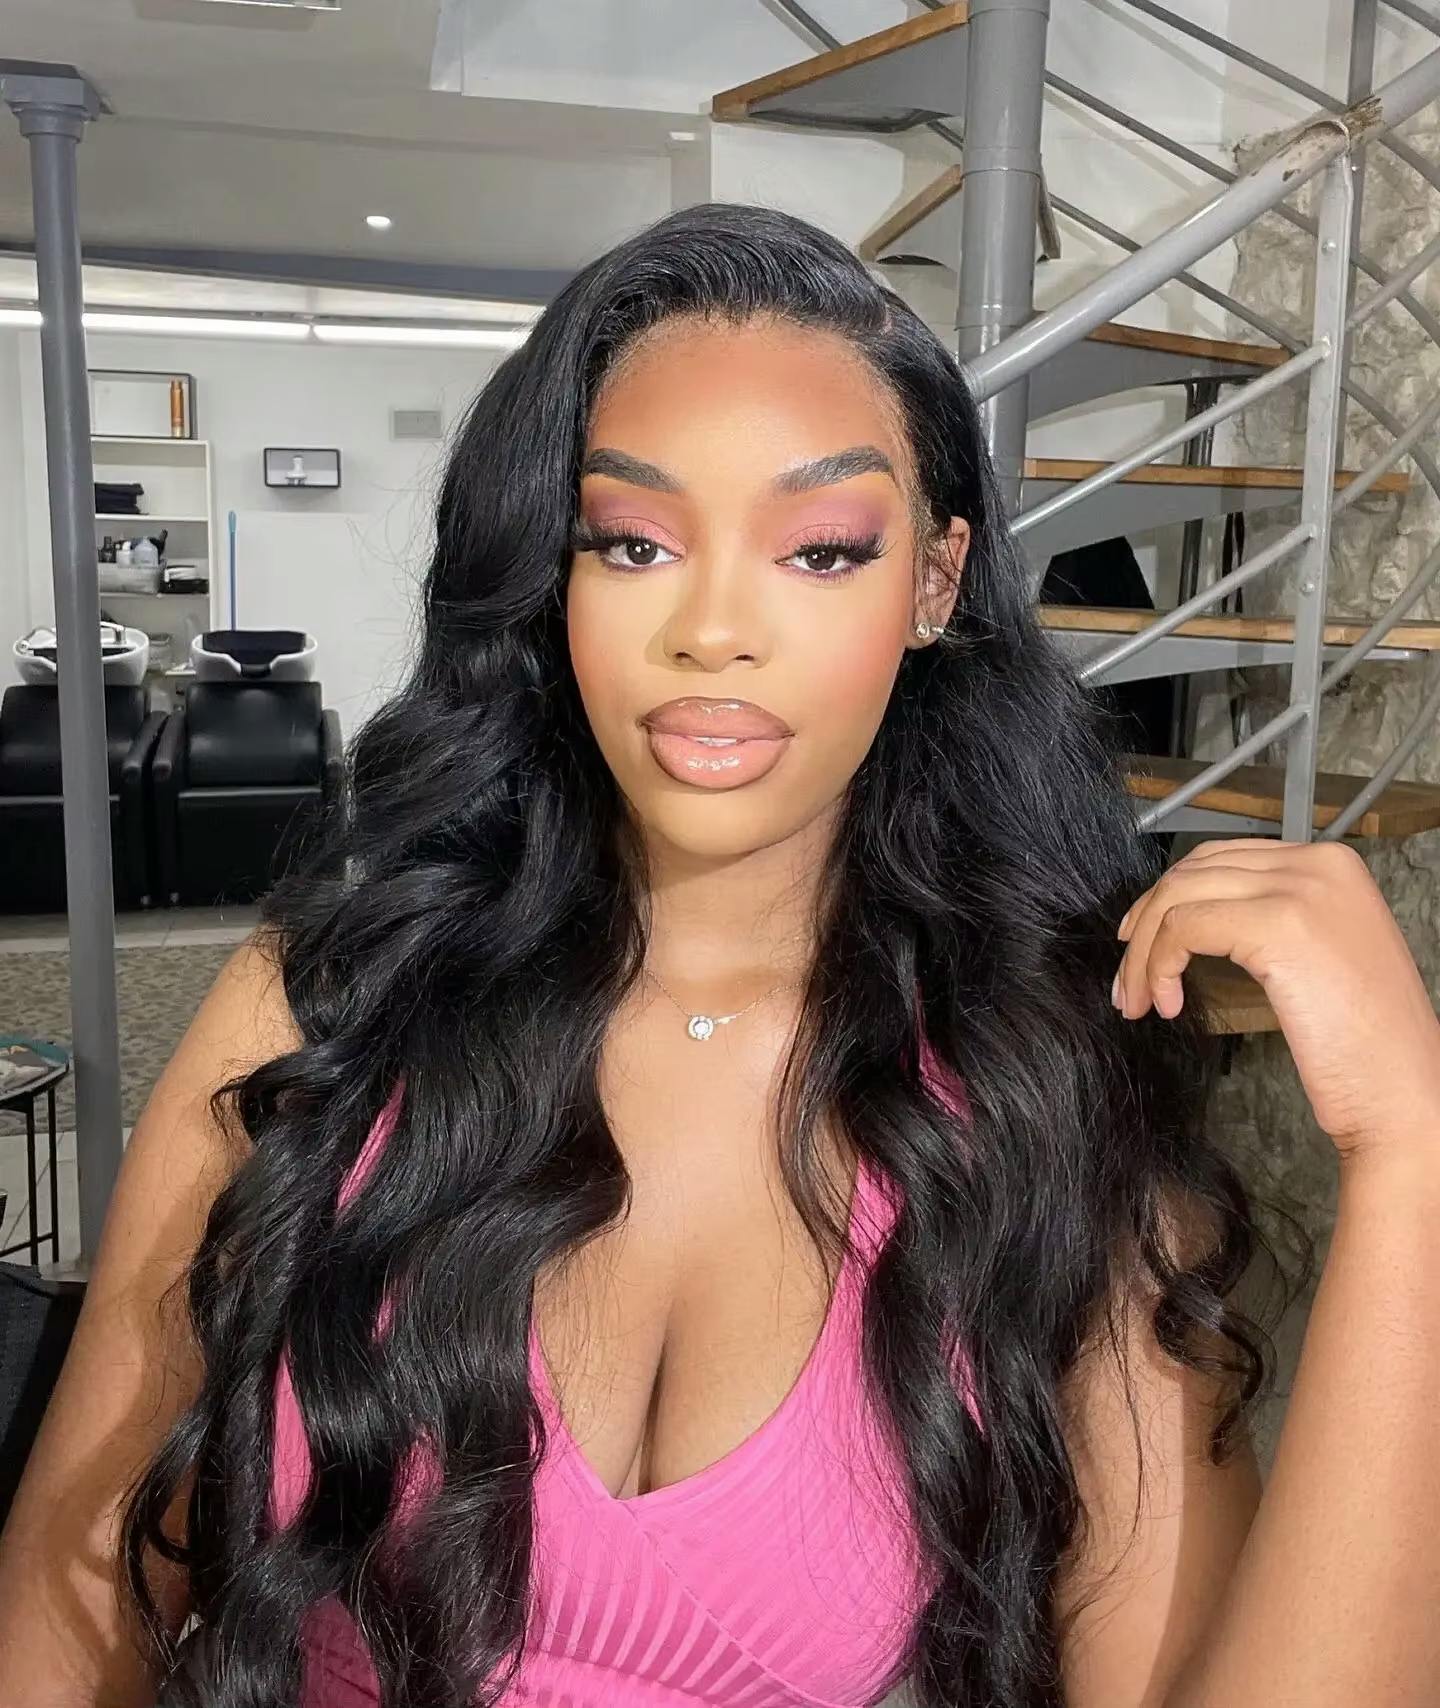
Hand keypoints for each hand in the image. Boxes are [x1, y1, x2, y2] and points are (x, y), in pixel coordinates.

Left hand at [1114, 838, 1439, 1158]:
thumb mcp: (1319, 956)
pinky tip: (1168, 1004)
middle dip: (1147, 924)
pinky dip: (1160, 965)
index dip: (1169, 899)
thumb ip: (1270, 920)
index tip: (1142, 943)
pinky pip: (1184, 928)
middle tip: (1128, 980)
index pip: (1221, 859)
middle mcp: (1319, 864)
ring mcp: (1300, 890)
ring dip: (1144, 953)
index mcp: (1332, 864)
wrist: (1406, 1095)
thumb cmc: (1364, 1045)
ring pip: (1179, 897)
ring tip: (1138, 1000)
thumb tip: (1190, 917)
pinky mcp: (1279, 926)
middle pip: (1193, 872)